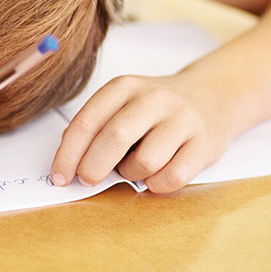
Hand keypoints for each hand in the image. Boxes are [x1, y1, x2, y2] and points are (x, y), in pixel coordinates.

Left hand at [50, 75, 232, 192]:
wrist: (211, 96)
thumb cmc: (155, 109)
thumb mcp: (122, 103)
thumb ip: (97, 127)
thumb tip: (68, 163)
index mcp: (124, 87)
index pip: (87, 121)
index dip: (68, 154)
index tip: (59, 176)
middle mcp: (153, 98)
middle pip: (114, 137)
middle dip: (93, 167)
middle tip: (87, 180)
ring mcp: (181, 120)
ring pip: (145, 161)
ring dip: (131, 174)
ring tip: (133, 167)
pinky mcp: (204, 143)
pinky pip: (173, 177)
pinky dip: (157, 184)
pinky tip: (155, 176)